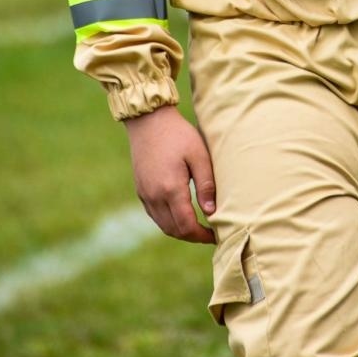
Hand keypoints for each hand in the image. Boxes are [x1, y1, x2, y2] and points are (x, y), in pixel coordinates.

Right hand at [124, 105, 216, 242]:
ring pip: (163, 225)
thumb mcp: (199, 155)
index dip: (202, 236)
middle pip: (174, 230)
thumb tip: (212, 212)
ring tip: (198, 226)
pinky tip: (181, 214)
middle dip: (192, 236)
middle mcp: (154, 196)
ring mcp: (145, 194)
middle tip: (209, 233)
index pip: (186, 226)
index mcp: (170, 189)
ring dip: (180, 230)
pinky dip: (169, 221)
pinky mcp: (141, 190)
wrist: (149, 120)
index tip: (216, 234)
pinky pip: (155, 215)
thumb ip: (206, 184)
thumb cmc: (179, 134)